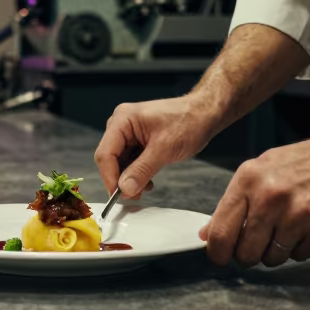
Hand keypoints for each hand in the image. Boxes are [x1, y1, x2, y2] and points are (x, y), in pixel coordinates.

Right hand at [94, 96, 221, 197]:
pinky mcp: (137, 139)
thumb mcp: (164, 149)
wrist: (204, 114)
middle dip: (120, 179)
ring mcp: (129, 132)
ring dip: (129, 178)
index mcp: (123, 120)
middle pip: (109, 158)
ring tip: (144, 189)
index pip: (105, 153)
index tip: (118, 195)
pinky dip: (136, 173)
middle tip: (133, 195)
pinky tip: (146, 181)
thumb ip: (142, 170)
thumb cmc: (188, 121)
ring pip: (119, 162)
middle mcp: (122, 124)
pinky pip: (129, 160)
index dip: (109, 177)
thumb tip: (124, 188)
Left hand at [200, 133, 309, 267]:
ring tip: (288, 227)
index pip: (221, 232)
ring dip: (277, 251)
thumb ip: (233, 202)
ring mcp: (297, 215)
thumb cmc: (303, 163)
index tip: (221, 256)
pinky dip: (300, 248)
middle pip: (245, 253)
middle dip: (249, 254)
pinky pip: (299, 257)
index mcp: (249, 180)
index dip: (218, 252)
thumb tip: (207, 234)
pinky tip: (307, 226)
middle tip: (258, 242)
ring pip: (272, 259)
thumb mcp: (261, 170)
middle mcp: (270, 197)